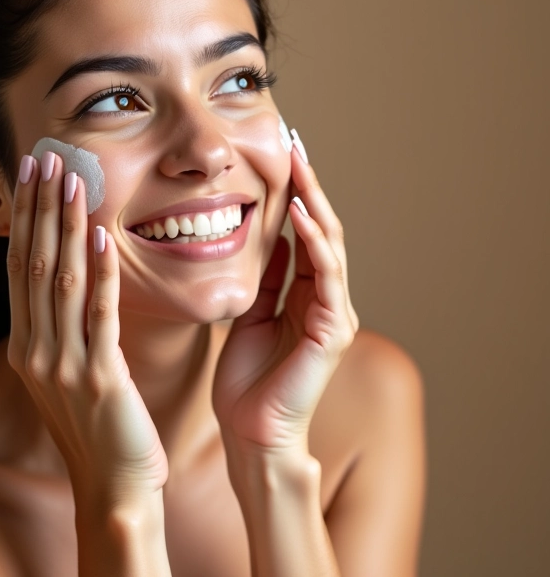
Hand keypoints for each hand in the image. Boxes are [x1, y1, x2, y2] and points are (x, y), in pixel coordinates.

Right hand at [6, 152, 167, 506]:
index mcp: (26, 347)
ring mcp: (63, 366)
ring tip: (72, 182)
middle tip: (45, 160)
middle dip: (40, 210)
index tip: (30, 177)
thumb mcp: (69, 373)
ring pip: (62, 282)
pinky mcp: (100, 378)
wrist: (113, 487)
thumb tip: (71, 276)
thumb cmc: (97, 428)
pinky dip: (101, 273)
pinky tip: (104, 236)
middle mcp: (36, 351)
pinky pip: (100, 315)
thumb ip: (64, 327)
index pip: (20, 270)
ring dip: (67, 228)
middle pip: (34, 266)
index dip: (25, 220)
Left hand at [212, 134, 359, 457]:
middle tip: (293, 142)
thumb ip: (262, 280)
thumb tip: (262, 239)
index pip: (301, 234)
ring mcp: (332, 313)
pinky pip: (325, 274)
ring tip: (298, 162)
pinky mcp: (332, 329)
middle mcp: (324, 298)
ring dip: (314, 200)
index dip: (292, 194)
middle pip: (319, 229)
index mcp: (302, 295)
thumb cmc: (245, 382)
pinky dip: (314, 241)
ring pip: (328, 243)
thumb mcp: (247, 315)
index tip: (277, 156)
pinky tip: (299, 211)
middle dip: (306, 185)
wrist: (251, 434)